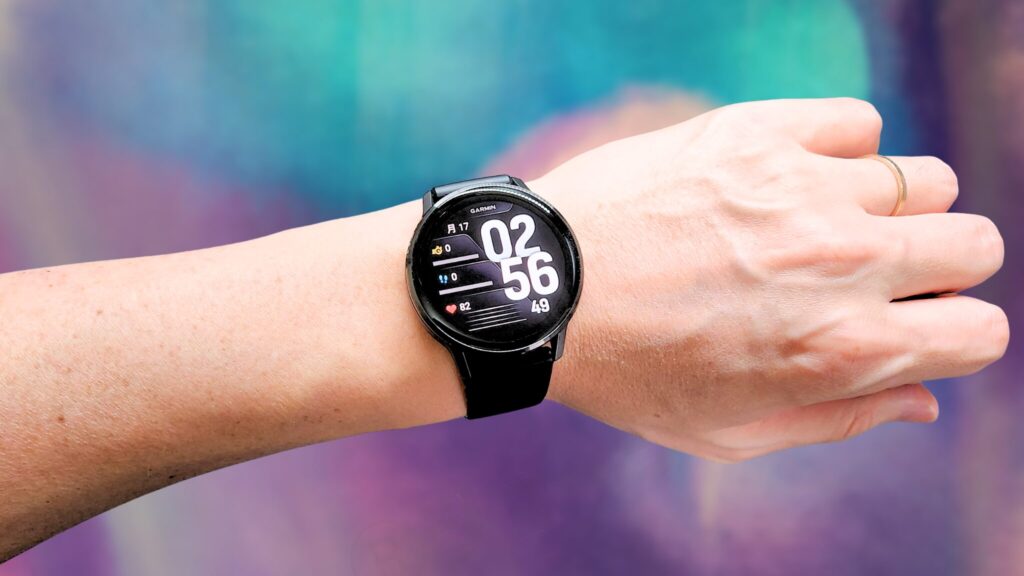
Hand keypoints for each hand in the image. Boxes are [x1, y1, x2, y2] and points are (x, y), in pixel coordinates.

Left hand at [534, 98, 1007, 461]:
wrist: (540, 288)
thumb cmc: (629, 373)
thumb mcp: (730, 434)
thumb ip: (840, 420)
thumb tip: (922, 399)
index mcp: (845, 350)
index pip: (981, 334)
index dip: (950, 336)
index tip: (907, 328)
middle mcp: (843, 263)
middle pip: (974, 245)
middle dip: (938, 268)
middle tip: (871, 276)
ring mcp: (803, 189)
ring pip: (923, 180)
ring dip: (889, 208)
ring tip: (822, 225)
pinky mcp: (758, 132)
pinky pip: (856, 122)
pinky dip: (838, 149)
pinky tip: (790, 177)